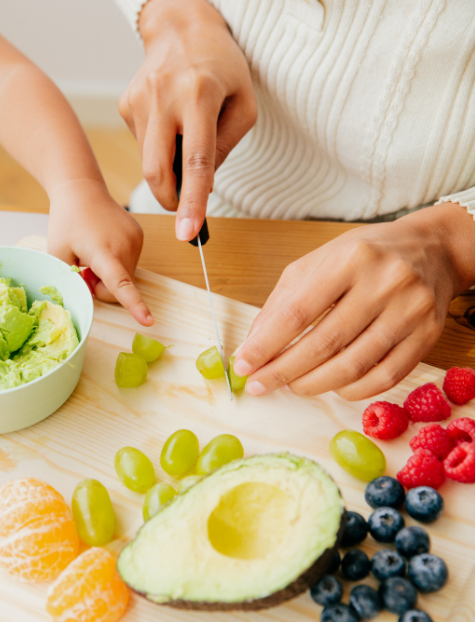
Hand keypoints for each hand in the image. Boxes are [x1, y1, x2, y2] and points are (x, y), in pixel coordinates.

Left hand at [48, 178, 152, 325]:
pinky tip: (102, 246)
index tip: (149, 320)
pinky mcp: (139, 237)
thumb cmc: (66, 222)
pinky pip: (129, 264)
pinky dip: (116, 263)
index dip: (135, 304)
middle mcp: (125, 246)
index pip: (121, 284)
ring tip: (92, 254)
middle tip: (83, 269)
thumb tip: (89, 294)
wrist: (82, 190)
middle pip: (119, 288)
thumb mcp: (57, 254)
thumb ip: (71, 279)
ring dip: (109, 274)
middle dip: (101, 287)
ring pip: (126, 277)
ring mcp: (136, 241)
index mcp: (103, 251)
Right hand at [119, 0, 255, 240]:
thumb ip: (225, 146)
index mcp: (199, 95)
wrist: (181, 28)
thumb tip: (201, 184)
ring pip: (148, 161)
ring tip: (185, 139)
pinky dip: (159, 148)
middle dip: (171, 199)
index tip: (188, 234)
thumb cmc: (221, 66)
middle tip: (184, 208)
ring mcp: (139, 102)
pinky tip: (170, 124)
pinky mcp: (126, 105)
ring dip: (168, 168)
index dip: (192, 202)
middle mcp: (163, 98)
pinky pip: (142, 144)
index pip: (195, 161)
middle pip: (157, 170)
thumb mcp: (243, 103)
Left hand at [232, 203, 474, 400]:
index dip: (266, 345)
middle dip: (283, 371)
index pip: (298, 312)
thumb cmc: (365, 256)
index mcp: (350, 259)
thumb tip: (252, 345)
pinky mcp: (428, 336)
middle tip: (260, 384)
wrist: (432, 250)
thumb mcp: (316, 263)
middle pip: (324, 343)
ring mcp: (411, 311)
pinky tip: (332, 387)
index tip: (243, 365)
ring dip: (313, 384)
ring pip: (354, 365)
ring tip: (292, 386)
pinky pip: (385, 377)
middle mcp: (385, 283)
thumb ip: (282, 302)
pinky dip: (352, 390)